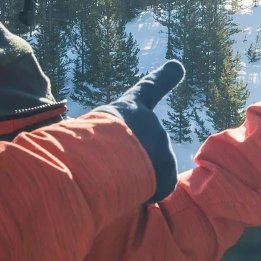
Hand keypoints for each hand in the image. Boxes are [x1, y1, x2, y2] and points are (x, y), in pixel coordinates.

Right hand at [93, 61, 184, 203]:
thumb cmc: (82, 144)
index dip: (164, 77)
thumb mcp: (88, 134)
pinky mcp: (167, 166)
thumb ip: (104, 139)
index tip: (178, 66)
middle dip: (132, 163)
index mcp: (127, 109)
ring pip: (149, 171)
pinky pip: (159, 188)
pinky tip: (131, 194)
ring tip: (114, 179)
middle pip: (144, 149)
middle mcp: (148, 121)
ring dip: (133, 180)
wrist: (97, 155)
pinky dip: (146, 194)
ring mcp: (160, 142)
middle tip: (109, 169)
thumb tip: (103, 161)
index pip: (148, 88)